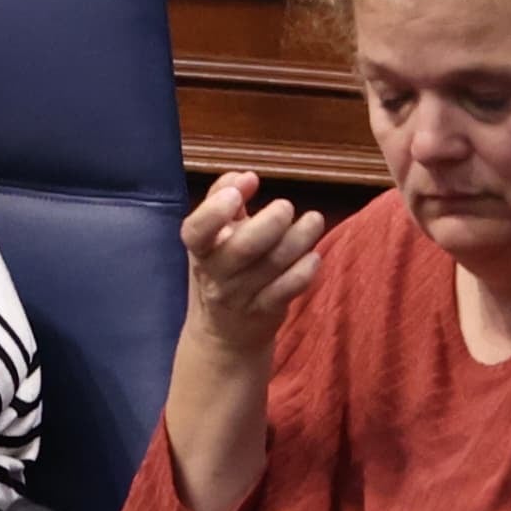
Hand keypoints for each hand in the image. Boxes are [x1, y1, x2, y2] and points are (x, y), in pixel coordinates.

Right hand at [180, 170, 330, 355]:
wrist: (224, 334)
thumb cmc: (221, 269)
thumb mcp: (211, 236)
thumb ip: (222, 197)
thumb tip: (246, 175)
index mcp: (199, 249)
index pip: (196, 231)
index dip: (215, 211)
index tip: (240, 191)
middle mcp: (216, 274)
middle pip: (242, 248)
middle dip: (270, 224)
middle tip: (286, 206)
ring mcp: (242, 295)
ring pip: (273, 265)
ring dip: (298, 239)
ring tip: (314, 220)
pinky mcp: (266, 311)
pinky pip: (289, 289)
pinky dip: (305, 270)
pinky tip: (314, 255)